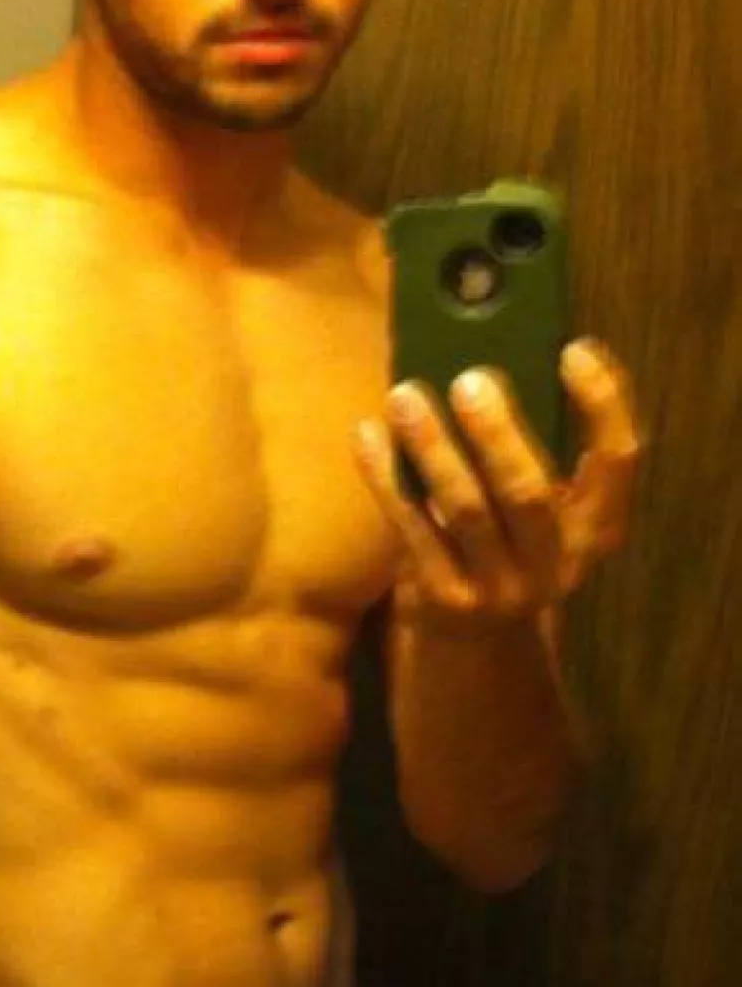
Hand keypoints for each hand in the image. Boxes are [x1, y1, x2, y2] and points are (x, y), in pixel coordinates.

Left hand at [353, 338, 643, 634]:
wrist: (470, 637)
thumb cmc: (503, 540)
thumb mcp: (535, 508)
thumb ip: (528, 450)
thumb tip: (482, 360)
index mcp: (594, 529)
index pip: (618, 461)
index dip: (604, 404)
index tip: (573, 349)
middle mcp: (554, 562)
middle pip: (529, 493)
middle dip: (497, 434)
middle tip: (468, 379)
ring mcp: (498, 587)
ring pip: (464, 509)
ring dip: (432, 447)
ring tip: (405, 396)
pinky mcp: (442, 597)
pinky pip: (409, 525)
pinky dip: (385, 476)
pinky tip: (367, 434)